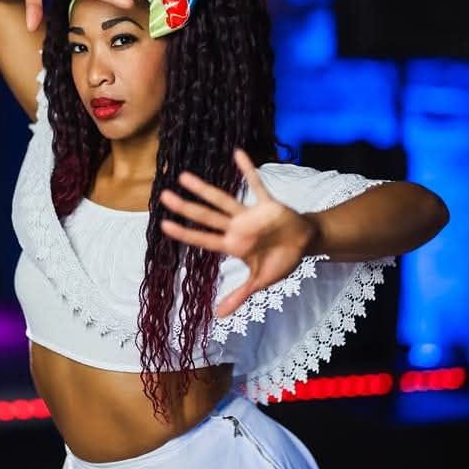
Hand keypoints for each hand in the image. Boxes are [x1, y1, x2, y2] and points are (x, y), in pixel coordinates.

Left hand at [159, 148, 316, 317]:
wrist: (305, 243)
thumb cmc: (280, 260)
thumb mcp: (260, 281)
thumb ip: (239, 295)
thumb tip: (218, 315)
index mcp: (233, 245)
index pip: (203, 239)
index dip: (184, 233)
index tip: (163, 224)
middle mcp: (237, 227)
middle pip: (206, 216)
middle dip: (185, 207)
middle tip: (163, 195)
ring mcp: (250, 214)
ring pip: (223, 200)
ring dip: (204, 189)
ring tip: (184, 176)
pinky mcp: (268, 204)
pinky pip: (257, 185)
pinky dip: (248, 170)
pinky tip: (237, 153)